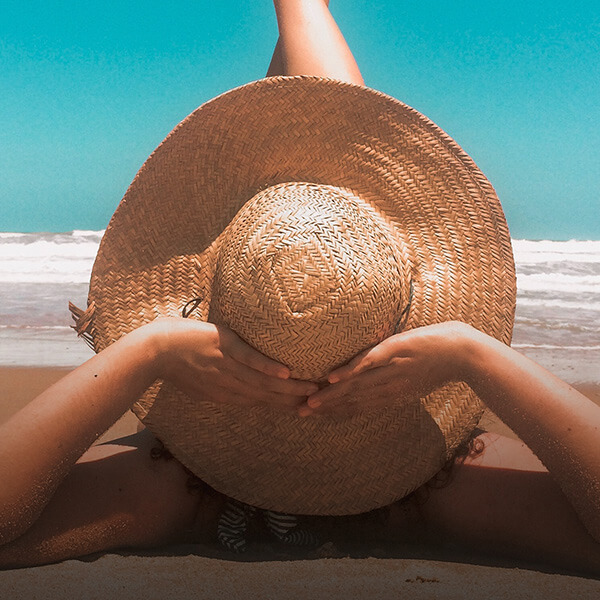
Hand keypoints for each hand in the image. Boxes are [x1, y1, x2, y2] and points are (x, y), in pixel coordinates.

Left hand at [146, 318, 318, 410]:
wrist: (153, 351)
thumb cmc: (175, 366)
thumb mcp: (200, 386)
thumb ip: (221, 388)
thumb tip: (237, 390)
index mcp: (225, 393)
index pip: (260, 402)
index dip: (282, 406)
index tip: (304, 409)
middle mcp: (230, 384)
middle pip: (266, 394)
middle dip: (293, 399)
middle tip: (319, 402)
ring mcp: (227, 365)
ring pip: (261, 380)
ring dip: (287, 386)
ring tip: (311, 389)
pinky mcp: (223, 345)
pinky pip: (247, 358)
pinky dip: (265, 366)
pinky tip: (285, 371)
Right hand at [298, 321, 474, 416]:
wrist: (464, 353)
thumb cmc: (442, 363)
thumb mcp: (417, 379)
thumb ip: (397, 383)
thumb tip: (380, 383)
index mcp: (392, 394)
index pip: (360, 406)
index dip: (337, 411)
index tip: (316, 416)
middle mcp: (388, 387)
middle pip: (352, 400)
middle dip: (326, 407)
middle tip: (301, 414)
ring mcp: (390, 370)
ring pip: (356, 386)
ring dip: (332, 395)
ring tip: (309, 402)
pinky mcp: (394, 352)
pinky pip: (368, 364)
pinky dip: (350, 372)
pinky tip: (332, 379)